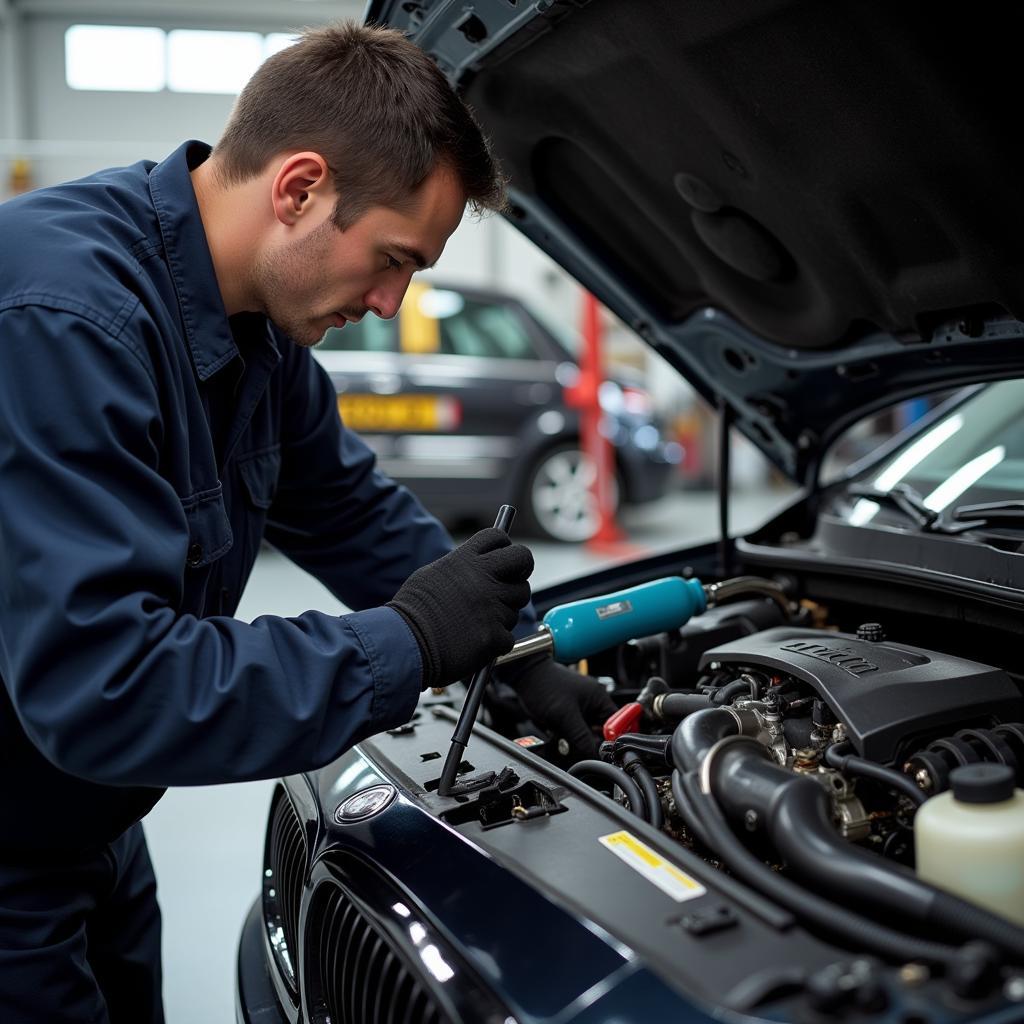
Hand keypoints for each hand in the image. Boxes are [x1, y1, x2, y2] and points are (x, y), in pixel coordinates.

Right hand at [388, 529, 533, 688]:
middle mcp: (483, 578)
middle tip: (512, 582)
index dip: (504, 546)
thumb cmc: (412, 614)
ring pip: (517, 602)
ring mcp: (492, 605)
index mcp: (465, 560)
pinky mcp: (495, 634)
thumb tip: (476, 566)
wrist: (404, 645)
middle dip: (521, 569)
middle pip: (522, 559)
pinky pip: (508, 635)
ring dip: (504, 612)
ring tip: (477, 621)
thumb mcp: (431, 576)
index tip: (503, 556)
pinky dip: (496, 642)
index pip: (497, 538)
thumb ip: (459, 569)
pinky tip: (475, 642)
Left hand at [510, 659, 615, 758]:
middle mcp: (593, 705)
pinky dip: (567, 739)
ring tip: (562, 737)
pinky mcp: (568, 717)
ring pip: (586, 737)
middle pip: (601, 734)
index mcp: (599, 699)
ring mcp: (580, 711)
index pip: (618, 725)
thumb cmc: (545, 685)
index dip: (612, 740)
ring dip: (576, 742)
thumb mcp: (565, 716)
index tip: (603, 752)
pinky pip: (574, 734)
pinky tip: (557, 735)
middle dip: (589, 743)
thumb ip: (581, 737)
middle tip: (577, 746)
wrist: (525, 676)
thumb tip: (594, 755)